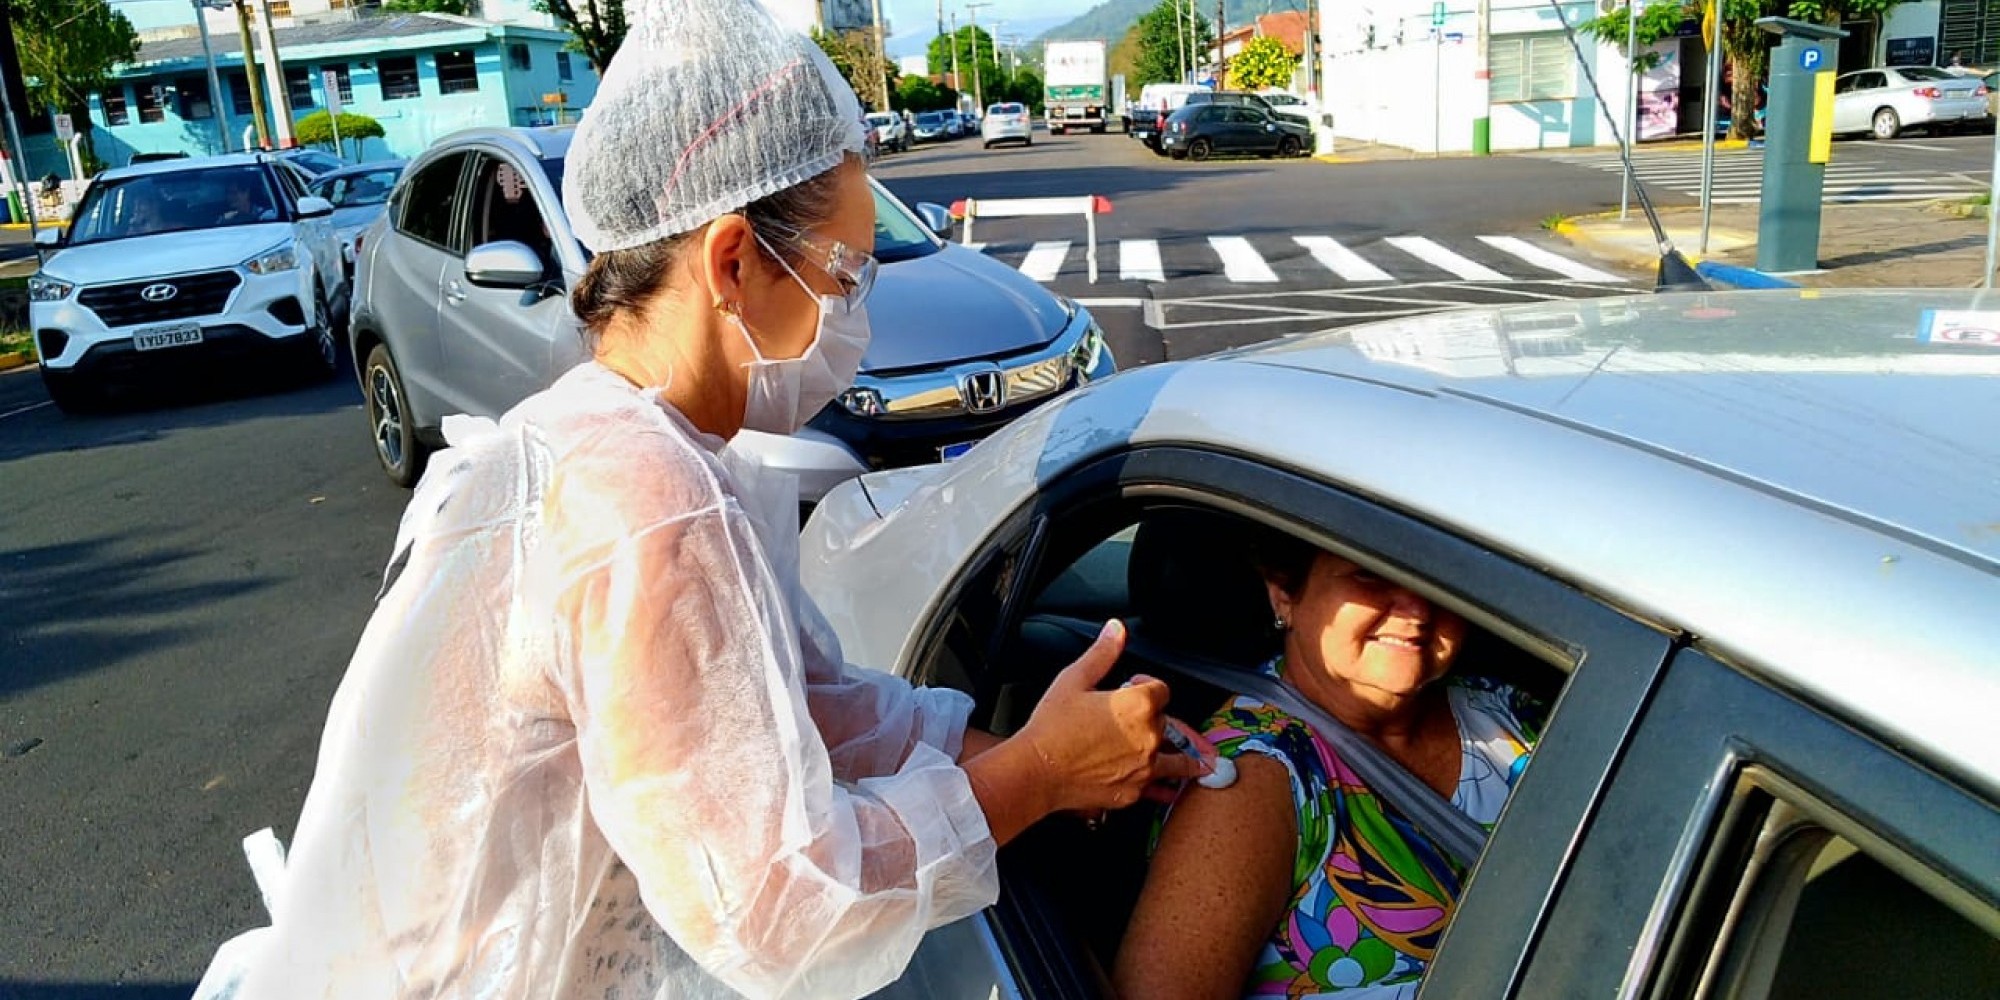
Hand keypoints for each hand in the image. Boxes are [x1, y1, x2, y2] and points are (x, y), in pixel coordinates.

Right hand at [1015, 620, 1209, 815]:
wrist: (1036, 771)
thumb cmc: (1051, 728)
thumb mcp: (1074, 680)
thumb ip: (1102, 654)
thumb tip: (1116, 629)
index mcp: (1138, 705)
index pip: (1161, 690)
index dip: (1147, 685)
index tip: (1133, 687)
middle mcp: (1148, 737)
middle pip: (1167, 722)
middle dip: (1153, 719)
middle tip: (1130, 719)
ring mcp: (1143, 767)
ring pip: (1176, 759)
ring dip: (1184, 757)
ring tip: (1200, 761)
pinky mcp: (1133, 792)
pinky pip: (1158, 788)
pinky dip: (1163, 787)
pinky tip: (1171, 789)